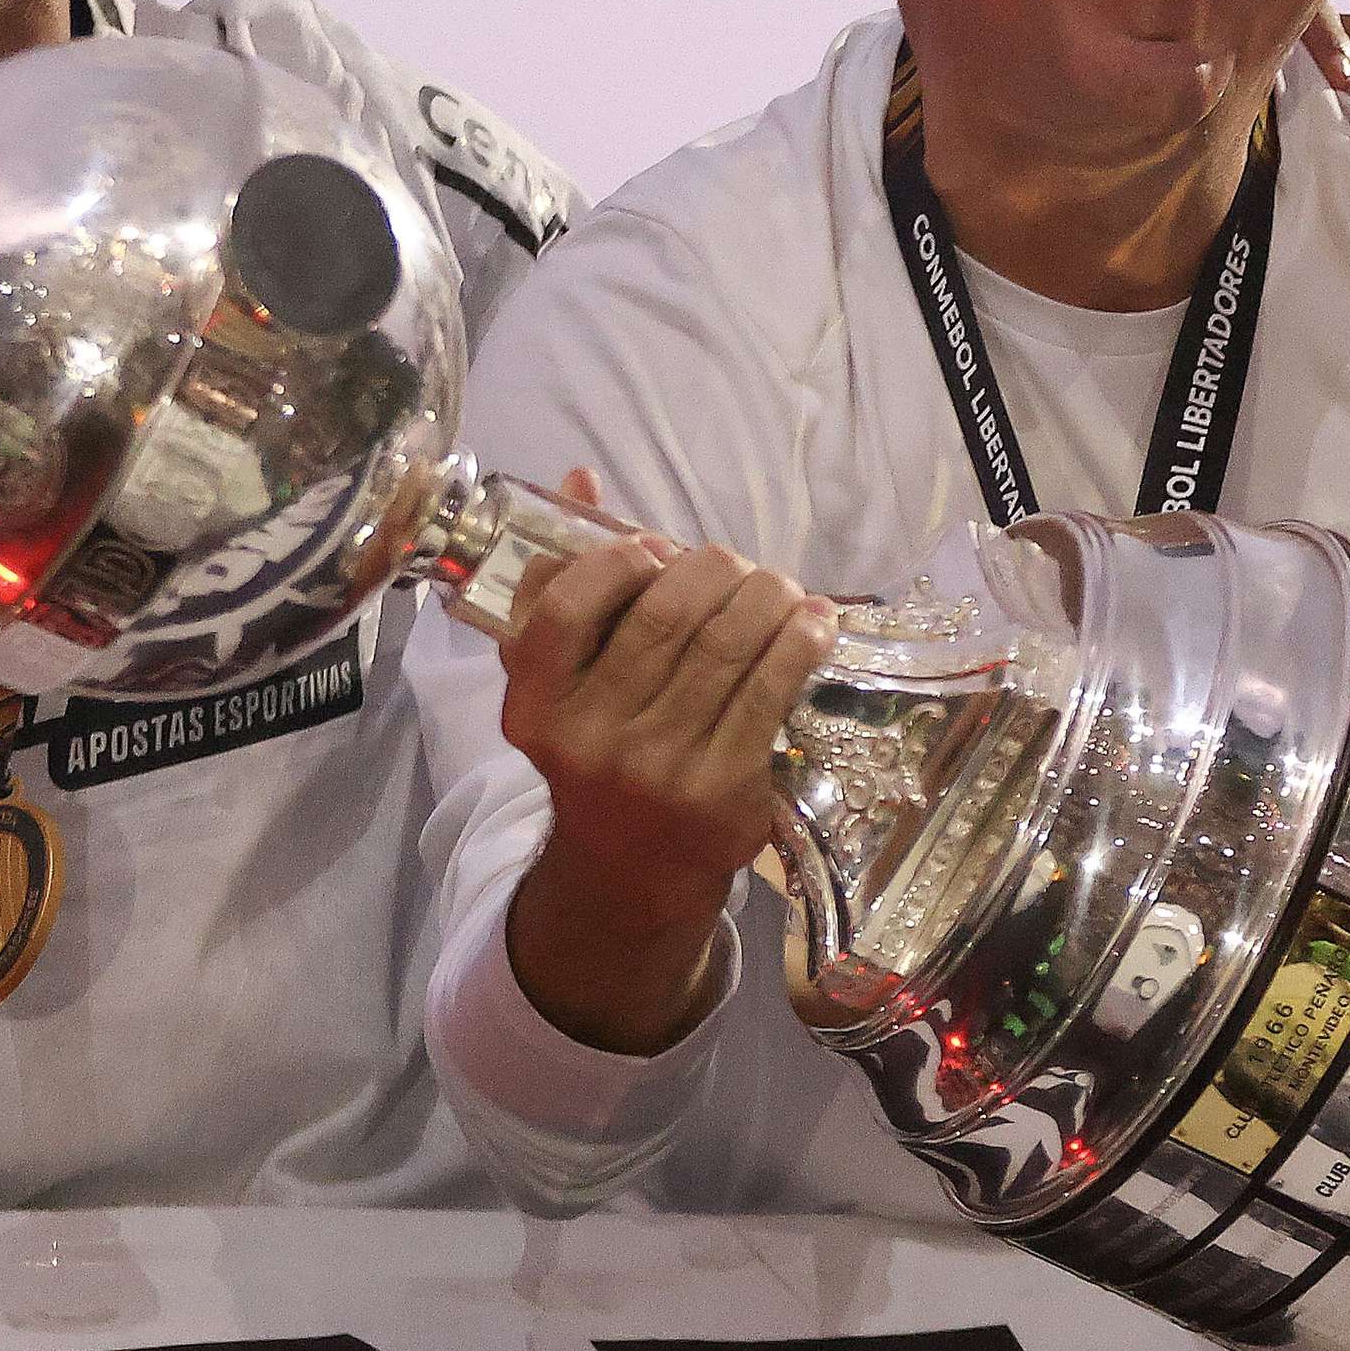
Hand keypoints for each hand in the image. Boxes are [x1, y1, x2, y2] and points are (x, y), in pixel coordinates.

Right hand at [497, 481, 838, 1053]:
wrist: (632, 870)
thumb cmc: (599, 752)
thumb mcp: (560, 683)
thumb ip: (562, 585)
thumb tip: (584, 480)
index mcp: (535, 708)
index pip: (566, 610)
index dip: (617, 561)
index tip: (654, 548)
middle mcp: (590, 740)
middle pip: (663, 617)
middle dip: (712, 570)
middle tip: (734, 566)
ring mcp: (658, 768)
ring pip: (726, 645)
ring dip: (767, 597)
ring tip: (781, 588)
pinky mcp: (722, 788)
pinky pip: (769, 690)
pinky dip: (799, 642)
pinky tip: (814, 622)